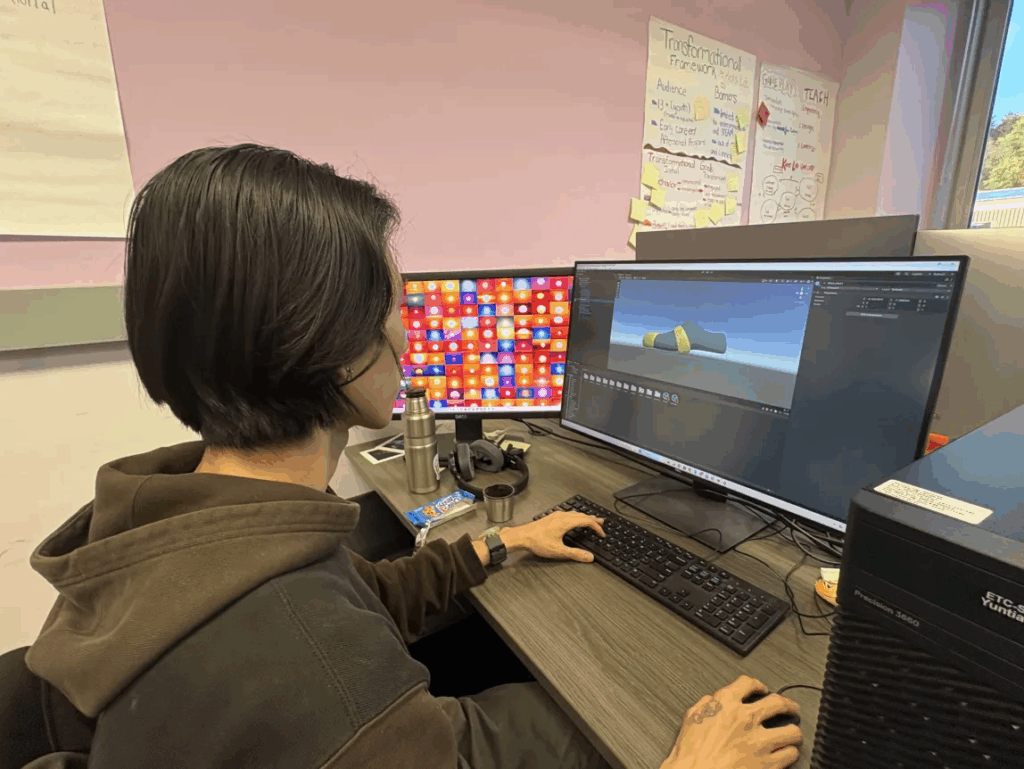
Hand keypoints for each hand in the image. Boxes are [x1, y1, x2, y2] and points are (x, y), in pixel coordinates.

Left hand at [507, 511, 605, 562]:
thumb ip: (575, 554)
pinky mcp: (551, 517)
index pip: (587, 521)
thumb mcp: (558, 550)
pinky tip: (573, 520)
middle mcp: (562, 516)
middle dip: (593, 520)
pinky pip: (568, 514)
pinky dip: (576, 516)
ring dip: (584, 517)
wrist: (521, 536)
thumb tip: (589, 557)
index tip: (602, 534)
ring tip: (591, 520)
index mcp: (566, 522)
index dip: (597, 527)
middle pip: (582, 515)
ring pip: (575, 513)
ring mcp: (556, 516)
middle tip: (602, 522)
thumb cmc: (537, 542)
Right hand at [660, 676, 801, 768]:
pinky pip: (790, 754)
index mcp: (726, 704)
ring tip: (792, 733)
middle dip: (787, 704)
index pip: (748, 683)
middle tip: (790, 707)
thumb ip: (707, 704)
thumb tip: (714, 700)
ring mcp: (759, 741)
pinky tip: (786, 753)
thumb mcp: (692, 718)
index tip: (762, 689)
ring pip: (791, 730)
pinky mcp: (768, 762)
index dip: (758, 684)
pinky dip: (790, 753)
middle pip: (777, 702)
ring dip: (792, 731)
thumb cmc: (691, 752)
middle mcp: (746, 718)